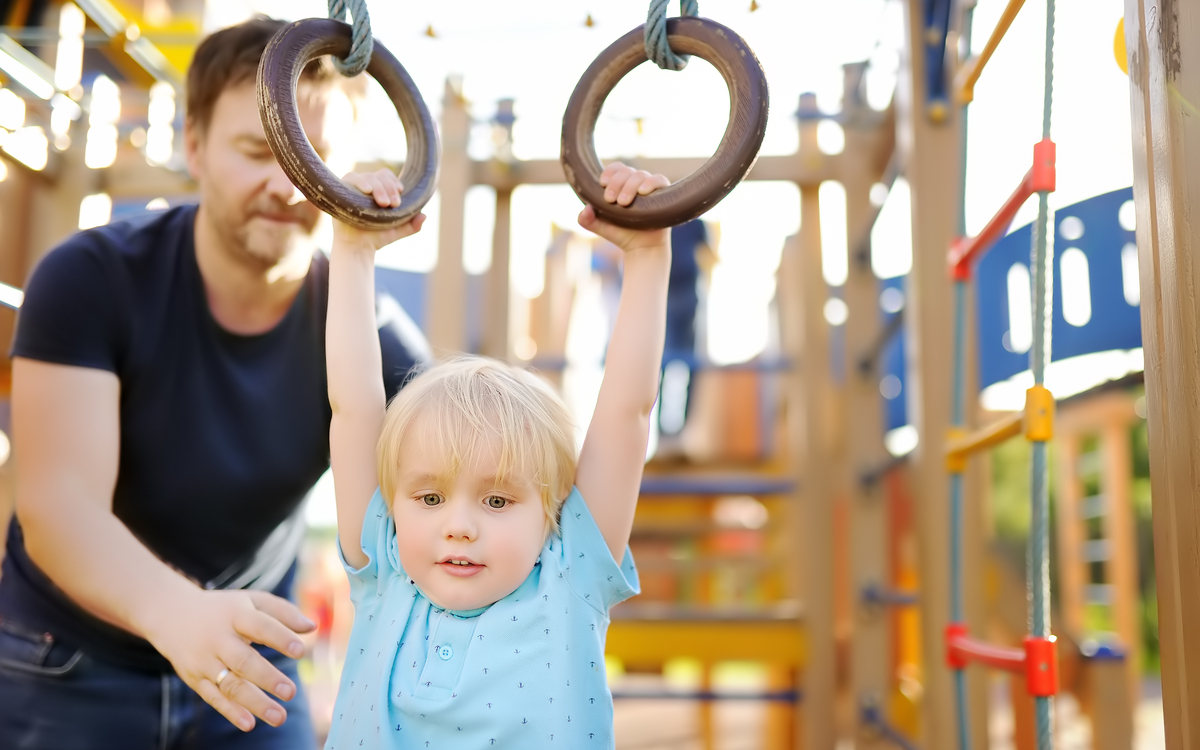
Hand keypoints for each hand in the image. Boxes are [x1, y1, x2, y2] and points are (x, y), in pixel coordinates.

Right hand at [142, 588, 315, 731]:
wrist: (171, 615)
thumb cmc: (223, 609)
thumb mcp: (251, 601)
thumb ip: (282, 612)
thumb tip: (311, 627)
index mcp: (235, 615)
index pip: (260, 626)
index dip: (280, 637)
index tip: (300, 650)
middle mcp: (218, 639)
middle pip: (243, 660)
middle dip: (267, 677)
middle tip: (291, 692)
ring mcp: (204, 660)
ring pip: (229, 684)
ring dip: (254, 703)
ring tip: (278, 716)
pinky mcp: (194, 678)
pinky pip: (213, 698)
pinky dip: (230, 712)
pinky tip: (249, 723)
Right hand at [332, 168, 425, 252]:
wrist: (358, 247)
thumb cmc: (376, 237)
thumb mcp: (398, 230)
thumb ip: (412, 225)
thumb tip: (424, 216)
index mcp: (380, 190)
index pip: (387, 176)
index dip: (394, 182)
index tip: (401, 193)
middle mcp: (367, 186)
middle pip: (380, 175)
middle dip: (389, 188)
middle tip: (394, 204)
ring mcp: (354, 187)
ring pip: (368, 177)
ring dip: (379, 188)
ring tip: (384, 203)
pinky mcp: (342, 190)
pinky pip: (351, 178)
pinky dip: (361, 182)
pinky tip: (367, 191)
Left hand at [577, 163, 670, 251]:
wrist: (641, 248)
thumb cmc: (621, 234)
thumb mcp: (601, 227)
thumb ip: (587, 220)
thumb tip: (585, 209)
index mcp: (621, 185)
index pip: (617, 168)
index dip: (609, 172)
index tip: (602, 183)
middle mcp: (636, 183)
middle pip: (627, 171)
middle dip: (616, 183)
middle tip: (610, 200)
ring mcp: (650, 188)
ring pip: (640, 175)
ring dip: (630, 186)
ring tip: (623, 203)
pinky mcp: (664, 194)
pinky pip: (659, 180)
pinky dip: (650, 183)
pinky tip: (643, 192)